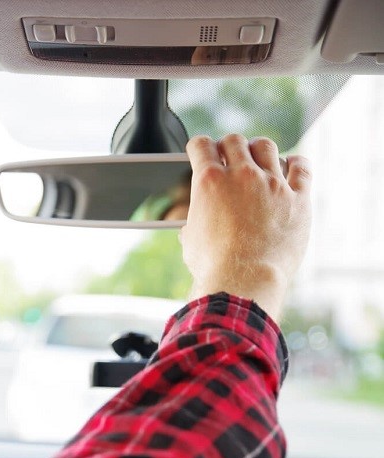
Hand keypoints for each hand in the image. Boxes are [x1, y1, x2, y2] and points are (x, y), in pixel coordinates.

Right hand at [181, 134, 311, 317]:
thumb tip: (195, 224)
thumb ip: (195, 219)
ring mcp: (273, 185)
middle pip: (234, 141)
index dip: (199, 147)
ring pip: (266, 147)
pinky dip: (295, 163)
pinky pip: (301, 168)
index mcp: (209, 182)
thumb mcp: (191, 238)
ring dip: (258, 150)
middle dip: (228, 146)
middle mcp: (241, 176)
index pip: (201, 145)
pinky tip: (291, 166)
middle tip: (229, 157)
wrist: (244, 282)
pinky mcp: (299, 199)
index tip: (202, 152)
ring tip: (258, 160)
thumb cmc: (213, 265)